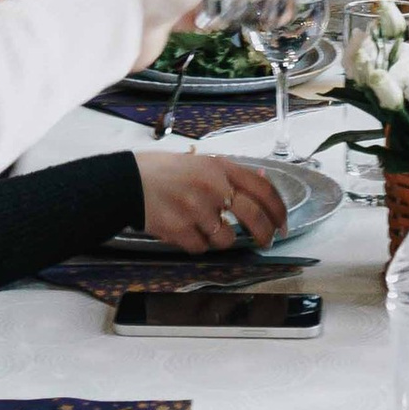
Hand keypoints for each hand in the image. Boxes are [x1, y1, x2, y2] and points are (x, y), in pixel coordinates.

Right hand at [136, 152, 286, 251]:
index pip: (263, 189)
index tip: (282, 222)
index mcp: (220, 167)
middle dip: (265, 233)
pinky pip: (201, 248)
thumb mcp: (199, 162)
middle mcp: (213, 188)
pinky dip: (196, 243)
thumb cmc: (162, 171)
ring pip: (225, 238)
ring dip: (219, 238)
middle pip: (254, 217)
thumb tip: (261, 180)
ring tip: (201, 226)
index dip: (278, 209)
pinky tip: (183, 230)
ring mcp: (197, 211)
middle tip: (266, 241)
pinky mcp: (182, 231)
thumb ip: (228, 174)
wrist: (126, 182)